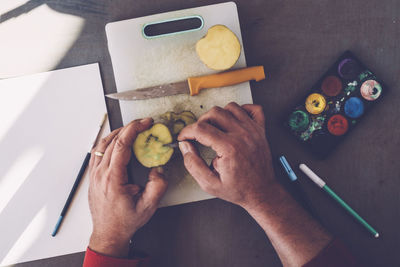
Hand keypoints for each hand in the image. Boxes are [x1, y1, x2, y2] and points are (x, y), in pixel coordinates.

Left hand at [88, 118, 166, 256]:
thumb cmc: (125, 221)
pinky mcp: (93, 176)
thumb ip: (158, 186)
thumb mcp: (148, 206)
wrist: (108, 233)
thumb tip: (159, 168)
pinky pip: (98, 152)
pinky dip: (108, 141)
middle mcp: (100, 174)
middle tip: (143, 124)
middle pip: (113, 140)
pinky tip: (116, 141)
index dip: (135, 129)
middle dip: (130, 127)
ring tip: (132, 129)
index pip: (122, 144)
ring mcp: (94, 174)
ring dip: (118, 133)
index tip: (146, 123)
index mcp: (113, 179)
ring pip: (103, 144)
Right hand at [178, 102, 276, 209]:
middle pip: (214, 113)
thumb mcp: (209, 184)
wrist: (262, 192)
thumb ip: (193, 164)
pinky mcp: (261, 130)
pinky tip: (234, 121)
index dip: (187, 132)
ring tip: (215, 128)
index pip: (200, 129)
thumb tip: (185, 146)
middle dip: (201, 122)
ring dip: (219, 115)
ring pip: (231, 107)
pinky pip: (253, 108)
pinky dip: (242, 110)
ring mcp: (253, 130)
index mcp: (229, 148)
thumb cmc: (238, 190)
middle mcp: (242, 135)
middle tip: (199, 134)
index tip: (184, 137)